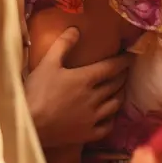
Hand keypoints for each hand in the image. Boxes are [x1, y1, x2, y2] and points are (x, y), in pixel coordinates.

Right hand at [25, 28, 129, 146]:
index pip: (112, 67)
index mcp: (86, 79)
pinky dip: (112, 118)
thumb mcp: (47, 63)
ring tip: (120, 89)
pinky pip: (108, 126)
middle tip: (125, 70)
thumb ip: (63, 45)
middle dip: (123, 75)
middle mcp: (95, 98)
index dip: (124, 60)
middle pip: (116, 84)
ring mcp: (93, 118)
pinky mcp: (88, 134)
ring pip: (116, 104)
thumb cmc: (37, 92)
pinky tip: (110, 115)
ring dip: (120, 94)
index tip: (132, 55)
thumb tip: (76, 28)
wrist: (29, 124)